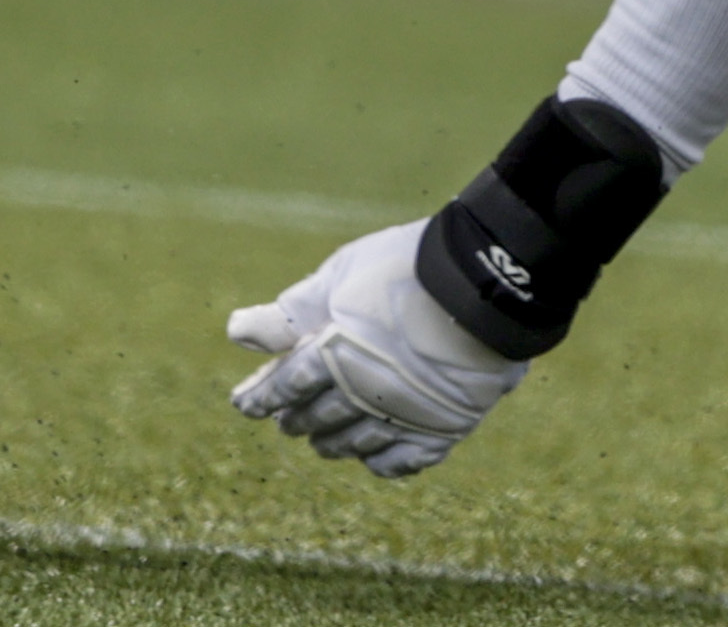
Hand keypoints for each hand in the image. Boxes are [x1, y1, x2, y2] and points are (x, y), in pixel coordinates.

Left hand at [226, 221, 526, 478]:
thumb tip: (237, 333)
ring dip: (332, 443)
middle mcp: (364, 393)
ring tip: (322, 443)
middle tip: (287, 422)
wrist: (490, 281)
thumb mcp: (342, 274)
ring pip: (355, 443)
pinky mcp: (443, 429)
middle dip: (297, 419)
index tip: (245, 405)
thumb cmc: (408, 266)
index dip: (263, 397)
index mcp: (334, 352)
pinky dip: (382, 461)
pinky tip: (372, 457)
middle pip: (318, 417)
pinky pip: (402, 462)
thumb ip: (291, 311)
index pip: (286, 386)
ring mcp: (404, 416)